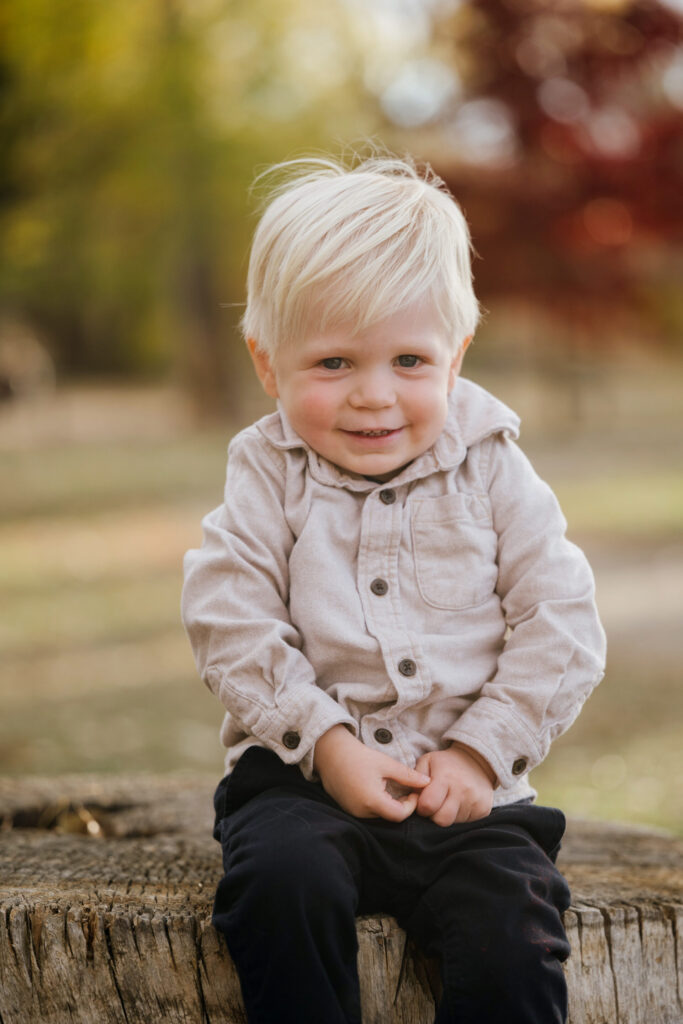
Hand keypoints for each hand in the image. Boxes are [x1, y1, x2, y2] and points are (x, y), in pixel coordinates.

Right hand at [314, 725, 430, 821]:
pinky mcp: (349, 810)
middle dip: (402, 806)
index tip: (414, 791)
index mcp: (372, 800)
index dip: (411, 805)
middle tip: (407, 791)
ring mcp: (354, 813)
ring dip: (390, 806)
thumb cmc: (359, 757)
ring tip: (393, 789)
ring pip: (380, 817)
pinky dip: (378, 805)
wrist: (331, 754)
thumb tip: (428, 782)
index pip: (400, 815)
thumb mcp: (386, 764)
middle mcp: (361, 812)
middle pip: (390, 818)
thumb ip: (408, 776)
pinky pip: (369, 814)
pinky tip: (379, 790)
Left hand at [415, 743, 495, 826]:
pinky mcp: (484, 810)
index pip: (428, 805)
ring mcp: (476, 801)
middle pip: (442, 820)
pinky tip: (459, 804)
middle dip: (434, 816)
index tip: (423, 801)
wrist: (476, 760)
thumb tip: (411, 800)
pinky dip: (460, 816)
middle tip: (435, 805)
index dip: (422, 807)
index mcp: (445, 777)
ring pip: (454, 823)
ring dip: (448, 815)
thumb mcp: (426, 762)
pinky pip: (466, 823)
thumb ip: (415, 780)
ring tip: (449, 801)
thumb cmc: (445, 763)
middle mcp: (463, 790)